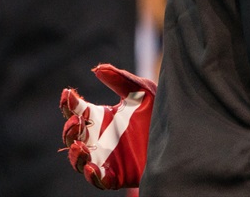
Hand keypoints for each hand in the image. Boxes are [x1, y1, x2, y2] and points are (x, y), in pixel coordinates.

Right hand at [60, 64, 154, 189]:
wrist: (181, 134)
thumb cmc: (159, 112)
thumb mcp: (142, 92)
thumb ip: (121, 80)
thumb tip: (97, 69)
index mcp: (101, 117)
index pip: (77, 110)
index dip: (69, 103)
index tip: (68, 93)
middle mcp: (99, 138)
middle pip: (73, 136)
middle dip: (70, 130)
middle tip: (75, 121)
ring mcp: (106, 158)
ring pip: (80, 161)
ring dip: (75, 155)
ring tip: (78, 146)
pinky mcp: (118, 175)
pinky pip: (100, 180)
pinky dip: (92, 176)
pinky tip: (92, 167)